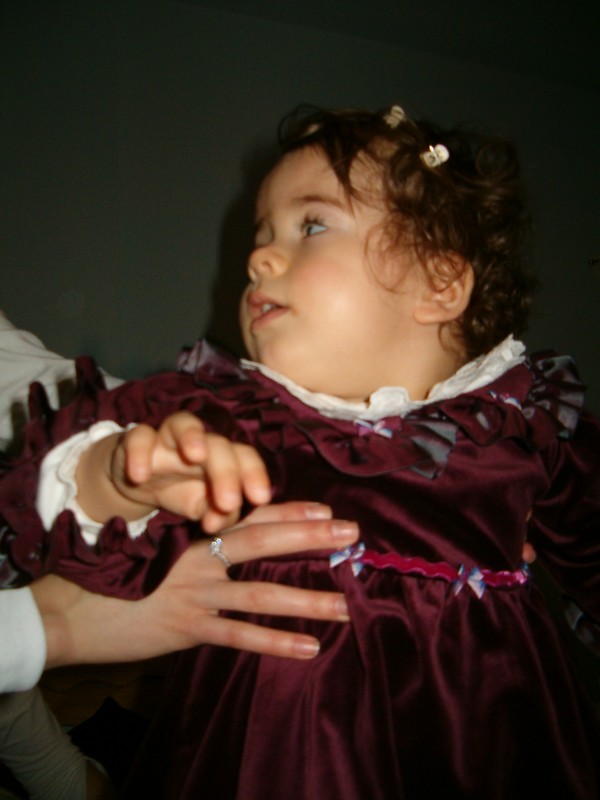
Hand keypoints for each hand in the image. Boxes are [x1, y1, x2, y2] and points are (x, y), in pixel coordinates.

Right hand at [31, 502, 358, 663]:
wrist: (70, 611)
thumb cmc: (116, 576)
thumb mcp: (158, 551)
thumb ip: (194, 545)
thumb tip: (233, 540)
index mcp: (192, 535)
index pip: (249, 517)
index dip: (290, 511)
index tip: (326, 510)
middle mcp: (198, 558)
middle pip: (262, 541)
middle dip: (310, 537)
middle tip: (351, 533)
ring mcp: (193, 594)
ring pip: (259, 593)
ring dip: (305, 598)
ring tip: (344, 605)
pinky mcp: (186, 628)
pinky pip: (239, 637)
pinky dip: (275, 643)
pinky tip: (309, 648)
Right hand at [77, 411, 270, 530]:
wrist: (138, 481)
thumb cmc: (181, 491)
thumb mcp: (201, 508)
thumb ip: (218, 515)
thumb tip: (219, 521)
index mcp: (223, 458)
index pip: (245, 457)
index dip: (255, 474)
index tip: (260, 498)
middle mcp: (201, 443)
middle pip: (220, 445)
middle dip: (227, 472)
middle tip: (229, 502)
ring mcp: (169, 436)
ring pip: (184, 423)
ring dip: (192, 436)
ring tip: (195, 456)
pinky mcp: (138, 438)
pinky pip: (139, 436)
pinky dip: (140, 452)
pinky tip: (140, 475)